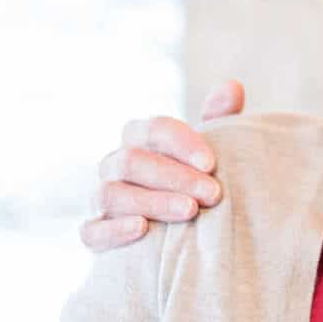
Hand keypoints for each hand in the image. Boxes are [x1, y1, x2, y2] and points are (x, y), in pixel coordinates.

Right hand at [80, 80, 245, 252]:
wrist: (179, 234)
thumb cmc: (195, 183)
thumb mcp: (208, 154)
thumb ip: (219, 121)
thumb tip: (232, 86)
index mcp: (141, 139)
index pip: (154, 129)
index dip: (182, 143)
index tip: (211, 163)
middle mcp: (114, 165)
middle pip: (132, 161)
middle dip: (175, 177)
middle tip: (213, 193)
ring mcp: (100, 199)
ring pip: (111, 194)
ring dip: (153, 202)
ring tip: (190, 210)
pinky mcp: (93, 234)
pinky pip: (90, 231)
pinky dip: (114, 229)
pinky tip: (142, 229)